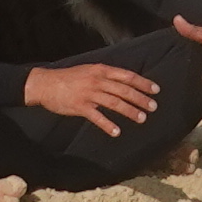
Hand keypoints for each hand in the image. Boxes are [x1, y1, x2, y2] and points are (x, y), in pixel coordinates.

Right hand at [20, 59, 161, 134]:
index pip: (127, 76)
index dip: (142, 83)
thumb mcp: (89, 70)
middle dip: (140, 98)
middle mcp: (97, 81)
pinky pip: (97, 117)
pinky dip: (108, 125)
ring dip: (129, 111)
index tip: (155, 90)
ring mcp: (89, 94)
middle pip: (124, 90)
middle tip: (153, 106)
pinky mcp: (80, 106)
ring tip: (141, 118)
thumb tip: (123, 81)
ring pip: (114, 103)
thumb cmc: (68, 78)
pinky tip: (117, 132)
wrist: (46, 84)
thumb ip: (105, 75)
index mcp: (101, 70)